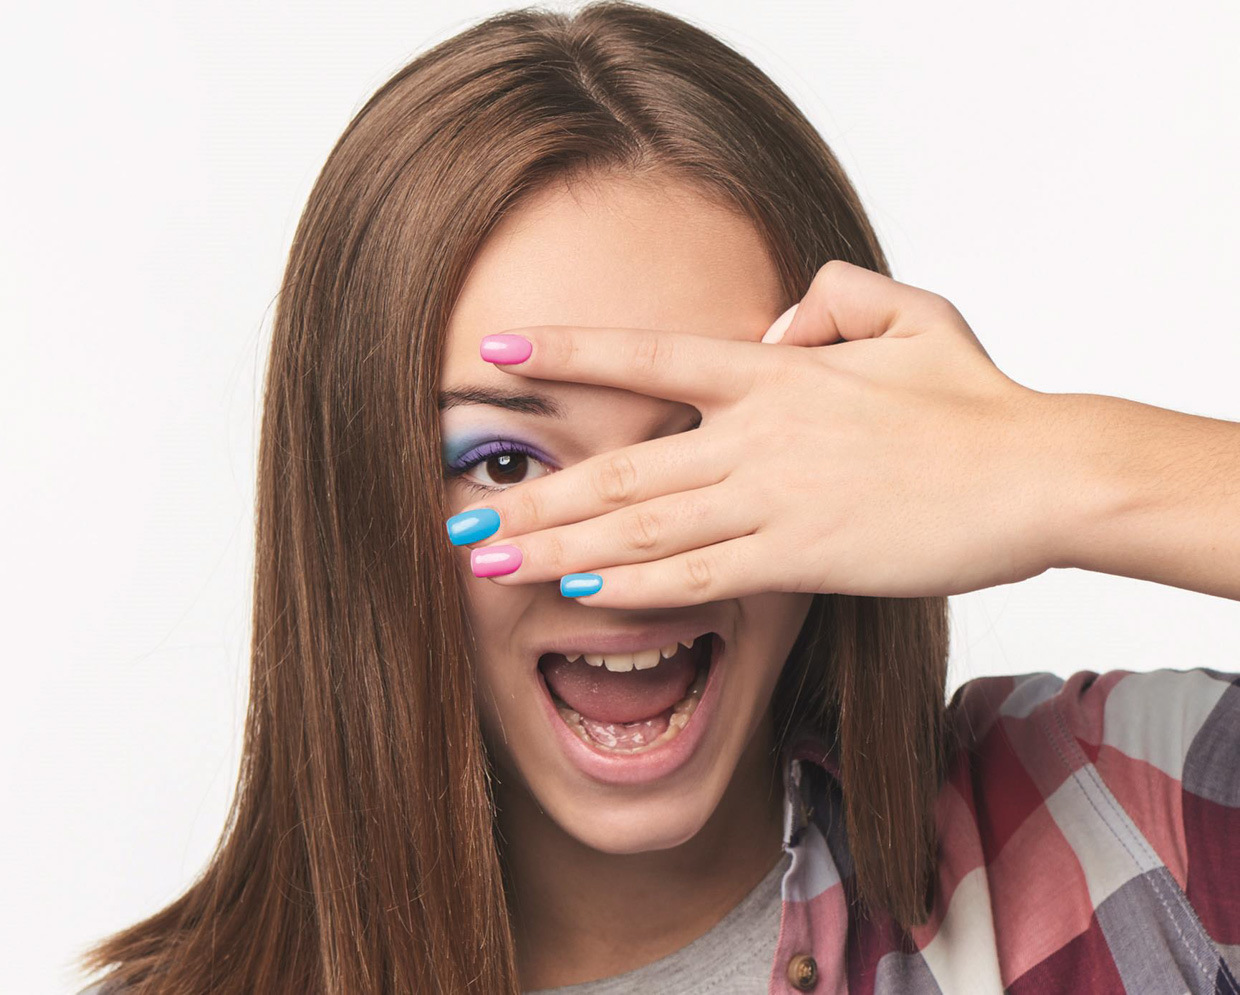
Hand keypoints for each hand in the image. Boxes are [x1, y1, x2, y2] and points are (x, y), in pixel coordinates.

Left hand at [449, 260, 1063, 607]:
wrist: (1040, 472)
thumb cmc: (977, 398)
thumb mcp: (908, 313)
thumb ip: (829, 299)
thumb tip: (772, 323)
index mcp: (775, 371)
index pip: (649, 355)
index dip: (568, 352)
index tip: (495, 355)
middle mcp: (757, 433)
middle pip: (620, 466)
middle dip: (532, 496)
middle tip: (460, 519)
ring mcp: (776, 498)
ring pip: (644, 527)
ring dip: (560, 548)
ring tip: (490, 565)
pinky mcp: (805, 559)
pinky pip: (703, 577)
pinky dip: (637, 586)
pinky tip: (581, 595)